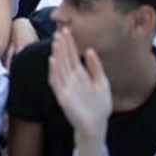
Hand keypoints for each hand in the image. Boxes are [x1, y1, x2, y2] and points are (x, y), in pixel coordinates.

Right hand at [48, 29, 111, 155]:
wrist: (97, 125)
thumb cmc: (99, 106)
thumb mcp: (102, 83)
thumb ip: (96, 67)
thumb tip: (90, 50)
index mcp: (80, 74)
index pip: (73, 56)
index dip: (70, 44)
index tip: (67, 30)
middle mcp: (71, 79)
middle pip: (65, 59)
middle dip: (62, 45)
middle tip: (60, 31)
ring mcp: (66, 87)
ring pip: (59, 67)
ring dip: (57, 54)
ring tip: (56, 41)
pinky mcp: (63, 96)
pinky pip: (55, 82)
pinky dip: (53, 71)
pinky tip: (52, 60)